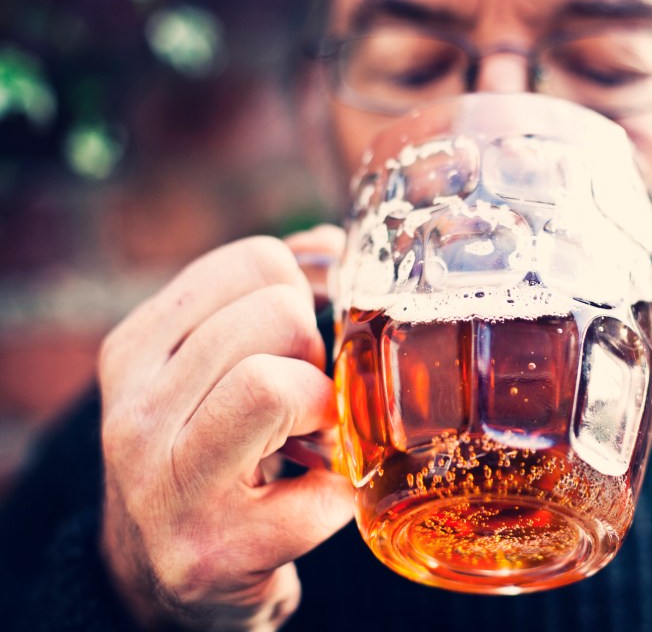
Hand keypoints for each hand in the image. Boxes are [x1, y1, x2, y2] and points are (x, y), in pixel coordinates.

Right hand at [98, 227, 353, 630]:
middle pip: (275, 314)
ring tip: (313, 436)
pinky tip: (318, 494)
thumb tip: (331, 244)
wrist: (161, 581)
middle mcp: (136, 413)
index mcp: (135, 351)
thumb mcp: (203, 369)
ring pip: (277, 386)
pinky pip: (321, 492)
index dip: (302, 292)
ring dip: (324, 409)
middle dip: (316, 350)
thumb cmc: (201, 455)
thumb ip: (259, 299)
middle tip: (306, 394)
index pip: (254, 262)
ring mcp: (169, 486)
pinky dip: (343, 489)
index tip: (297, 337)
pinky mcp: (216, 551)